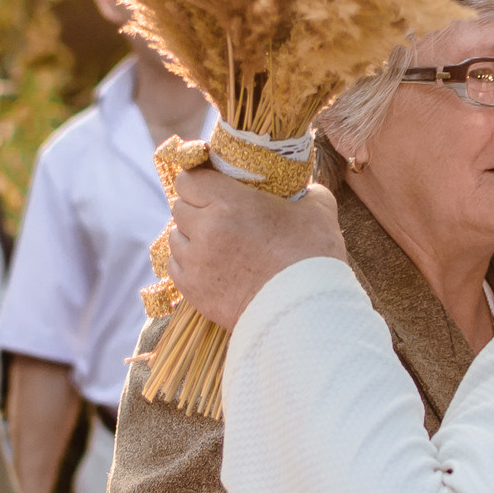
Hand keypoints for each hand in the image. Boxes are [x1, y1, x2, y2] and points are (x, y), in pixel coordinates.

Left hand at [165, 168, 347, 330]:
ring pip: (175, 237)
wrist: (304, 313)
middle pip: (180, 207)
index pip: (189, 179)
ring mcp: (196, 262)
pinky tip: (210, 264)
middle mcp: (205, 230)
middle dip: (196, 207)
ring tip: (215, 242)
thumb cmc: (312, 259)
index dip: (199, 179)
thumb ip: (307, 191)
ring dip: (190, 235)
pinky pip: (176, 266)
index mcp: (229, 203)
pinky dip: (189, 262)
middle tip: (218, 214)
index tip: (211, 184)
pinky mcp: (193, 292)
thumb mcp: (318, 210)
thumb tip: (304, 187)